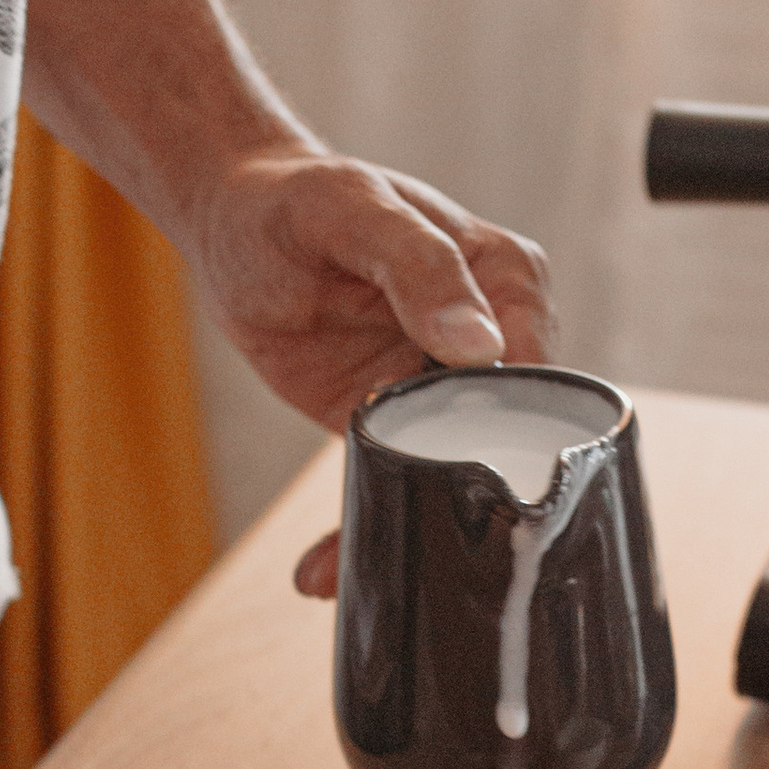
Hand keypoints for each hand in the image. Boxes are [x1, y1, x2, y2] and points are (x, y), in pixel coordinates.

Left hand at [185, 144, 552, 597]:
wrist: (229, 221)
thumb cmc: (296, 200)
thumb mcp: (351, 211)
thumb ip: (419, 266)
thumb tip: (481, 346)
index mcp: (507, 279)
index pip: (539, 369)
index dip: (515, 429)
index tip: (473, 479)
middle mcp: (491, 339)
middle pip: (504, 438)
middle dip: (465, 504)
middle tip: (413, 542)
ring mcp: (442, 388)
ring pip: (449, 474)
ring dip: (405, 528)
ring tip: (334, 568)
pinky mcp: (392, 423)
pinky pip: (395, 482)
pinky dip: (362, 527)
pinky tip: (321, 568)